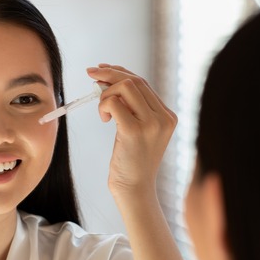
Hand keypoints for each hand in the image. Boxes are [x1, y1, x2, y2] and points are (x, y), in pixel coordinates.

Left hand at [86, 64, 177, 200]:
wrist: (134, 189)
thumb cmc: (131, 161)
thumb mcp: (137, 130)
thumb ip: (131, 108)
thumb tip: (107, 80)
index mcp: (168, 116)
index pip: (144, 83)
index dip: (121, 72)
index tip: (103, 70)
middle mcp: (164, 118)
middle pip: (135, 81)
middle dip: (109, 74)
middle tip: (91, 74)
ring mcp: (151, 124)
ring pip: (125, 87)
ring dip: (105, 94)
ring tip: (102, 113)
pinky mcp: (134, 131)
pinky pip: (113, 103)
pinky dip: (103, 105)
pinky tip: (104, 119)